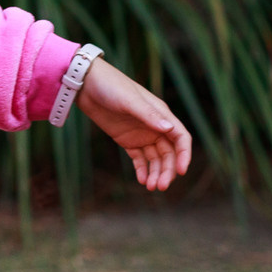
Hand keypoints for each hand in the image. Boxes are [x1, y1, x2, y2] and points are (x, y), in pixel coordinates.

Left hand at [74, 60, 191, 191]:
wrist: (87, 85)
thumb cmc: (111, 86)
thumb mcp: (129, 100)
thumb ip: (149, 116)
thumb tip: (170, 129)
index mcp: (161, 114)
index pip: (181, 138)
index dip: (184, 155)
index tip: (181, 171)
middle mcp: (155, 126)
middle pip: (169, 153)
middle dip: (167, 170)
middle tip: (160, 186)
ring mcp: (141, 134)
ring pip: (155, 158)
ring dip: (155, 173)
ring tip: (150, 187)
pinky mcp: (127, 140)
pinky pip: (139, 158)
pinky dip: (142, 170)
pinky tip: (142, 180)